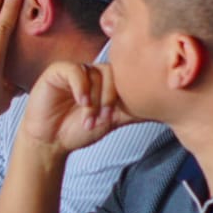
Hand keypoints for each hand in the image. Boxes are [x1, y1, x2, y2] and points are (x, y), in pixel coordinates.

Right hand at [18, 61, 133, 156]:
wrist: (51, 142)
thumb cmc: (78, 130)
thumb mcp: (111, 121)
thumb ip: (132, 111)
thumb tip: (161, 109)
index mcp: (105, 81)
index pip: (123, 77)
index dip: (121, 97)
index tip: (112, 119)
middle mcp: (91, 72)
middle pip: (111, 74)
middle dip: (108, 99)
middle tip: (102, 120)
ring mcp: (74, 70)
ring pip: (94, 74)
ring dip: (94, 100)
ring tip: (87, 120)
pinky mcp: (57, 71)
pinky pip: (74, 70)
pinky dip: (80, 87)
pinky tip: (80, 102)